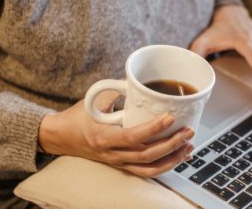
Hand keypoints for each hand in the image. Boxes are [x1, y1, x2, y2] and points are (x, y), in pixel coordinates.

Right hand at [39, 91, 193, 177]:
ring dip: (172, 158)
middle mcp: (112, 154)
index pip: (132, 137)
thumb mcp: (94, 100)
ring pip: (149, 168)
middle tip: (188, 131)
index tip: (170, 117)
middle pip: (146, 155)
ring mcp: (118, 162)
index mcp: (103, 137)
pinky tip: (178, 156)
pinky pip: (146, 171)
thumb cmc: (78, 117)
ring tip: (188, 145)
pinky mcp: (123, 165)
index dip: (153, 129)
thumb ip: (116, 90)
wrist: (63, 137)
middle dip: (171, 144)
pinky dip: (165, 165)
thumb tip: (139, 79)